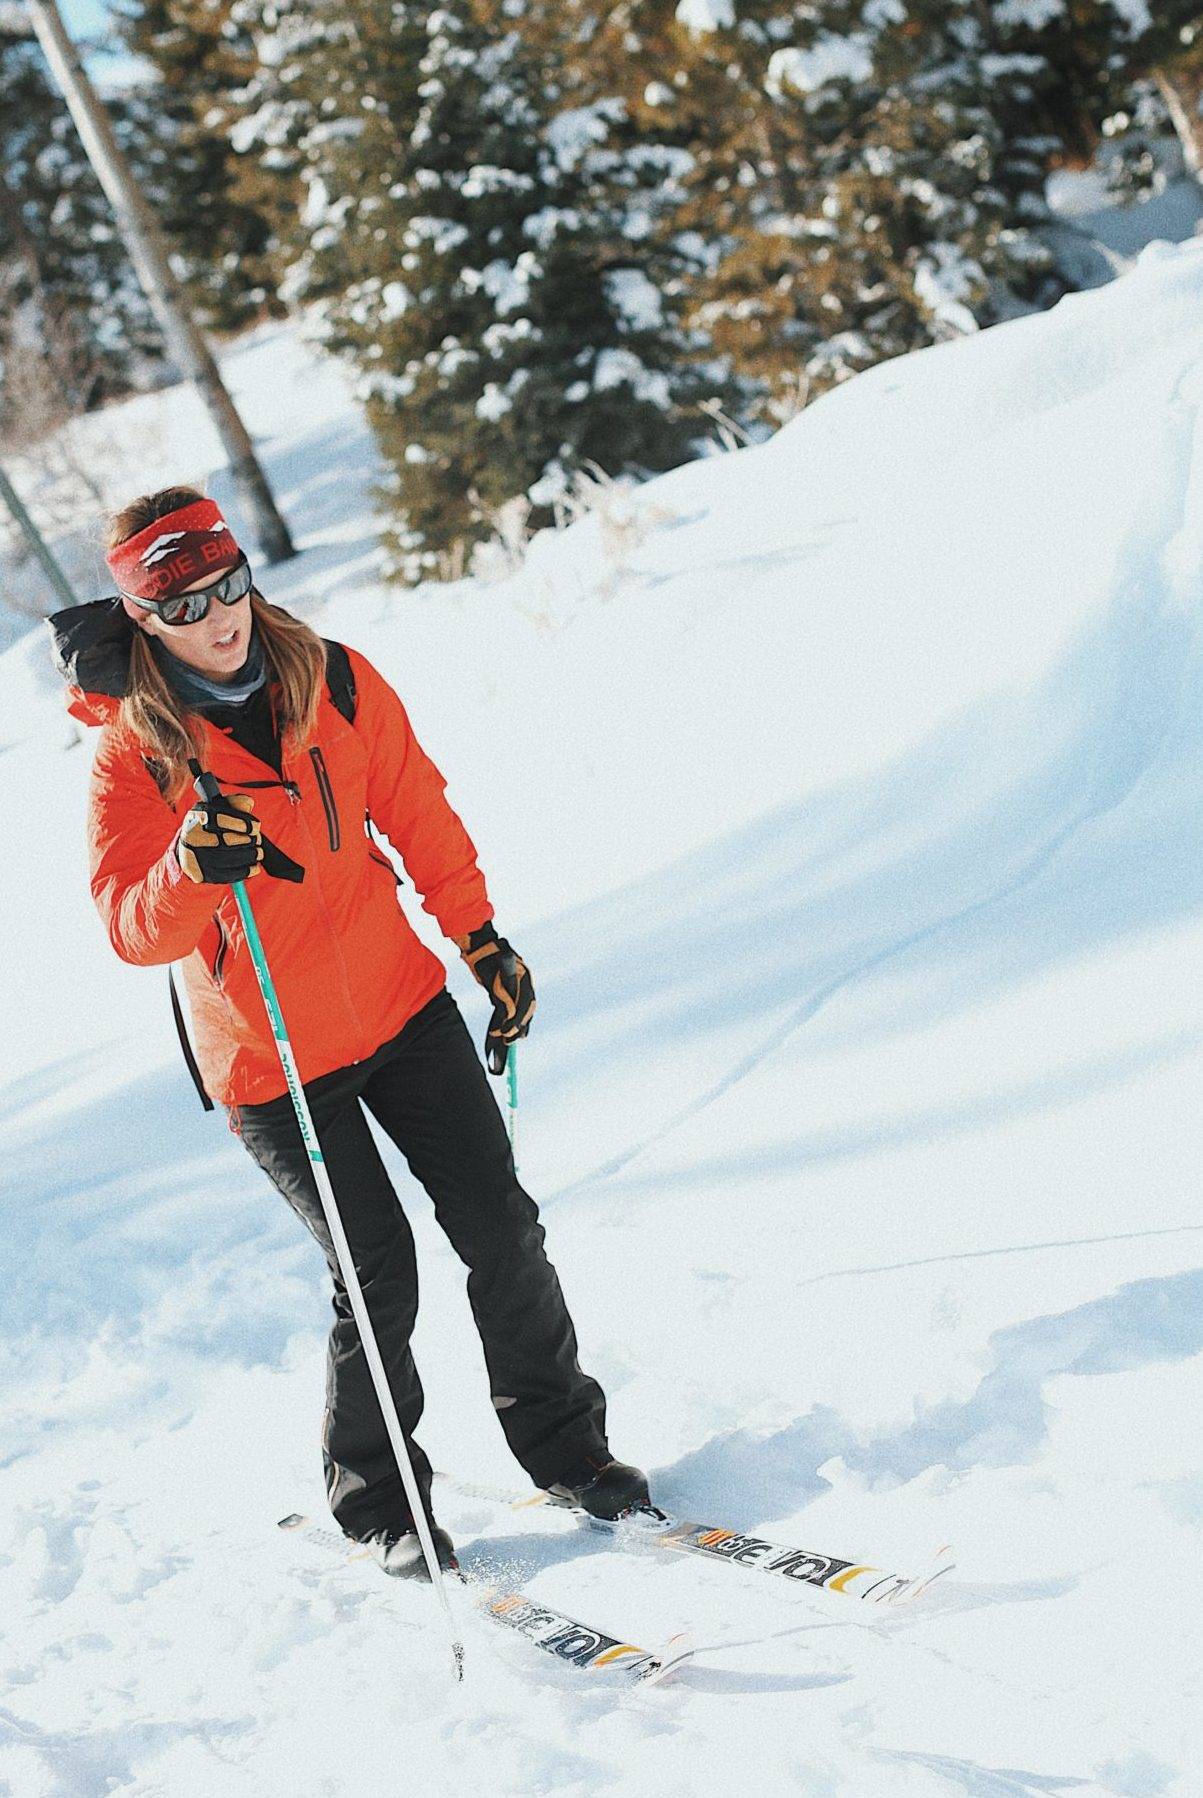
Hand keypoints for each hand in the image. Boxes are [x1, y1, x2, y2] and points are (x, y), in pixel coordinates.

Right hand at [175, 793, 262, 884]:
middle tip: (258, 841)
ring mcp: (195, 857)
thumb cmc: (209, 825)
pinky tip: (255, 867)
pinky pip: (227, 875)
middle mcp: (192, 836)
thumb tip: (248, 803)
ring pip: (228, 859)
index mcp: (197, 816)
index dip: (243, 824)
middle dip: (248, 841)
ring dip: (249, 856)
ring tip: (259, 853)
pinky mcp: (201, 874)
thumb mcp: (218, 809)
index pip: (221, 819)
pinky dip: (245, 871)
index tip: (256, 827)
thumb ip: (234, 803)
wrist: (188, 847)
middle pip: (226, 841)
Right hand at [454, 921, 534, 1074]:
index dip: (526, 1019)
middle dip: (521, 1025)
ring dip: (513, 1027)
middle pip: (528, 1006)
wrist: (479, 942)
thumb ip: (504, 991)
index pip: (529, 1002)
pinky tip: (499, 1031)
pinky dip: (503, 1021)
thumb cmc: (487, 960)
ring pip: (519, 1009)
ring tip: (507, 1039)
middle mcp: (524, 977)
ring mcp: (515, 979)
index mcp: (525, 975)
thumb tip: (504, 1013)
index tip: (522, 1034)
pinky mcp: (502, 982)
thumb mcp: (499, 977)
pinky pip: (506, 1007)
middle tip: (513, 1040)